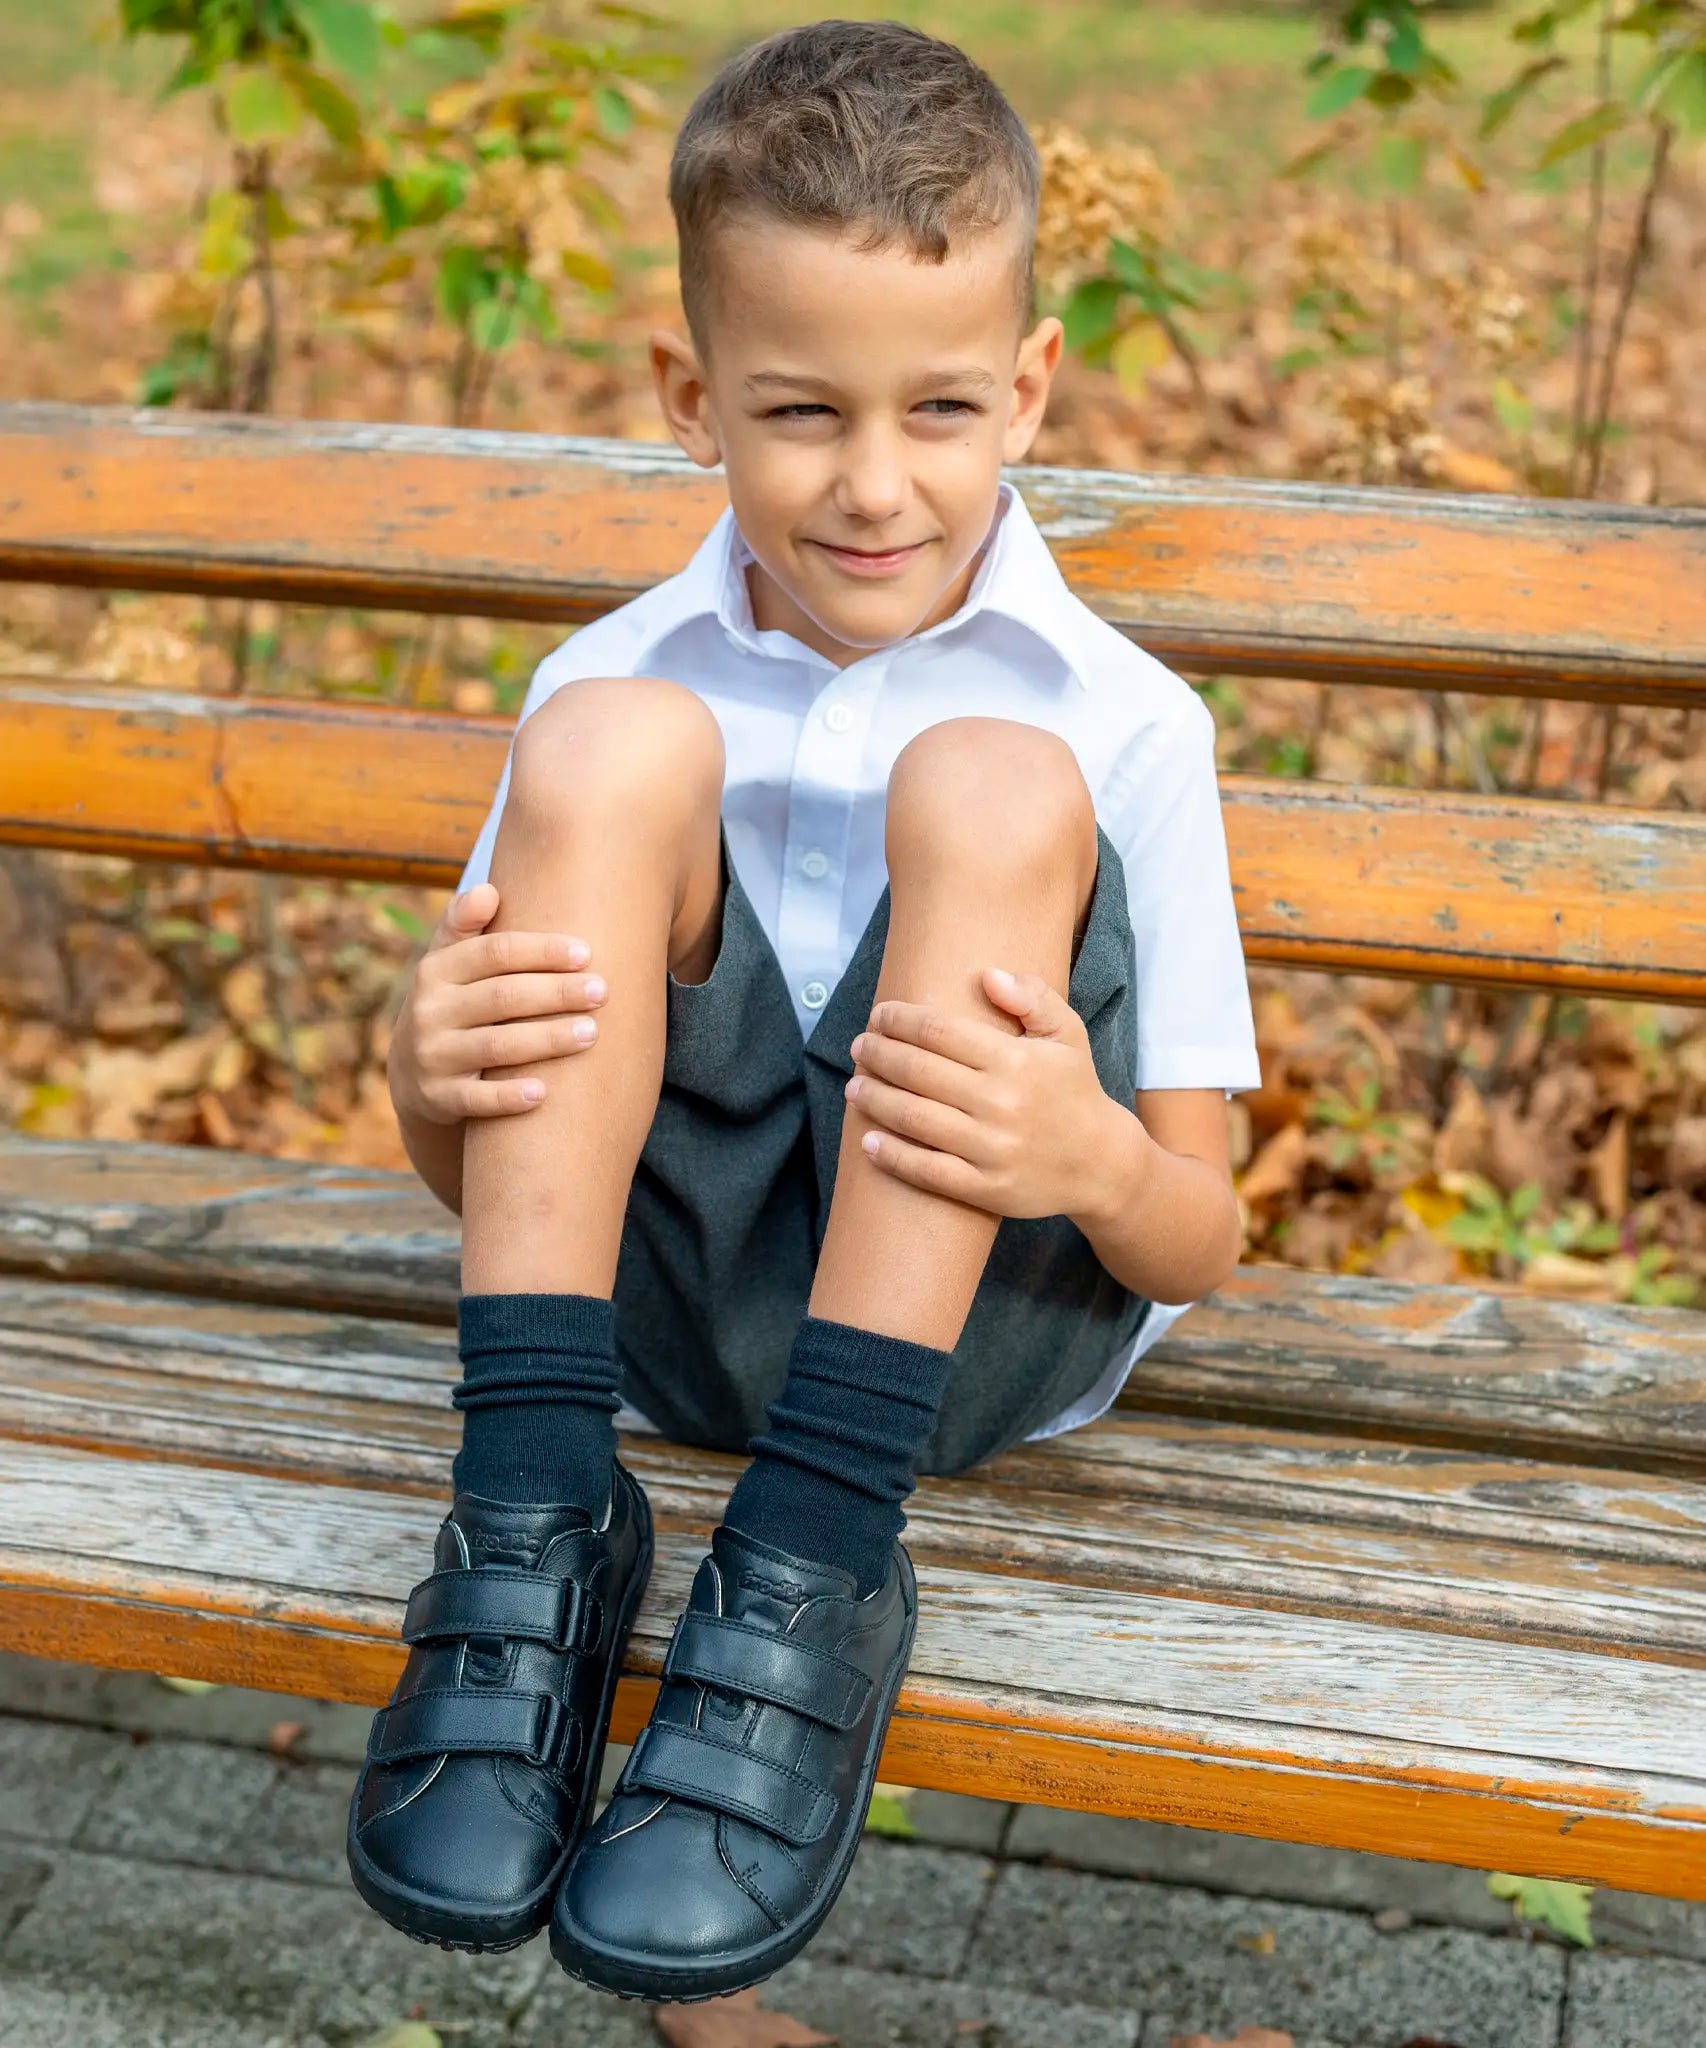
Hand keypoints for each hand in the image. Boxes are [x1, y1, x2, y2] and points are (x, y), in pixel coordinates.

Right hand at [388, 883, 606, 1124]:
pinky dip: (509, 1097)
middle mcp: (429, 1011)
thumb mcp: (449, 962)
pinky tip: (544, 1093)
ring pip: (496, 1046)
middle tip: (602, 991)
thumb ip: (466, 924)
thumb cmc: (452, 1003)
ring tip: (592, 1033)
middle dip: (556, 993)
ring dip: (547, 1040)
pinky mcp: (439, 1098)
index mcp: (436, 970)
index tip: (587, 953)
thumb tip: (489, 890)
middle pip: (502, 997)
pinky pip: (477, 1099)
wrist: (412, 1074)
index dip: (542, 951)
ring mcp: (433, 1056)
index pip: (494, 952)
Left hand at [845, 967, 1143, 1222]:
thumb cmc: (1075, 1090)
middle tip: (860, 1047)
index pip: (939, 1031)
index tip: (880, 1015)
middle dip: (879, 1054)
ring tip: (855, 1085)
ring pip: (914, 1119)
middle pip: (918, 1072)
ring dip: (875, 1099)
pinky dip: (892, 1156)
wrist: (1102, 1164)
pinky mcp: (986, 1188)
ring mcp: (992, 1149)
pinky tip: (868, 1141)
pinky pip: (927, 1171)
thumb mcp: (1067, 1034)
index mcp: (1015, 1060)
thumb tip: (987, 974)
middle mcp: (1001, 1103)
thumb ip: (1033, 997)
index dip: (900, 1019)